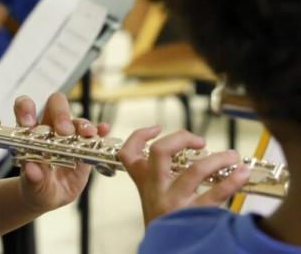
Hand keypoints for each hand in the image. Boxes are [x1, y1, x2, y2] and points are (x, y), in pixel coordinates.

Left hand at [14, 93, 109, 211]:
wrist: (49, 195)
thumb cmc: (36, 186)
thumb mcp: (32, 188)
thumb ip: (31, 179)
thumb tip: (31, 169)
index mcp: (30, 133)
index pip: (25, 108)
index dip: (25, 108)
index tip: (28, 122)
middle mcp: (50, 129)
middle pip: (55, 105)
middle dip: (61, 114)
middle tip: (64, 131)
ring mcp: (69, 136)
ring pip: (77, 121)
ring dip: (83, 124)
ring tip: (87, 134)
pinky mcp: (85, 146)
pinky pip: (95, 133)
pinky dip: (100, 130)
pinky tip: (104, 130)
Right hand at [119, 127, 250, 225]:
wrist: (165, 251)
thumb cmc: (164, 221)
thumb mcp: (152, 197)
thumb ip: (161, 176)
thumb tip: (188, 151)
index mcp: (143, 183)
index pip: (129, 153)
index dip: (140, 136)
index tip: (156, 128)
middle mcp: (155, 189)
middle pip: (160, 152)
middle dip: (182, 138)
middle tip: (199, 141)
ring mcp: (173, 202)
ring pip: (194, 170)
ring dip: (218, 159)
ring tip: (232, 155)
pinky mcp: (192, 216)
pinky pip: (215, 194)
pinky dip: (232, 181)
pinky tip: (242, 174)